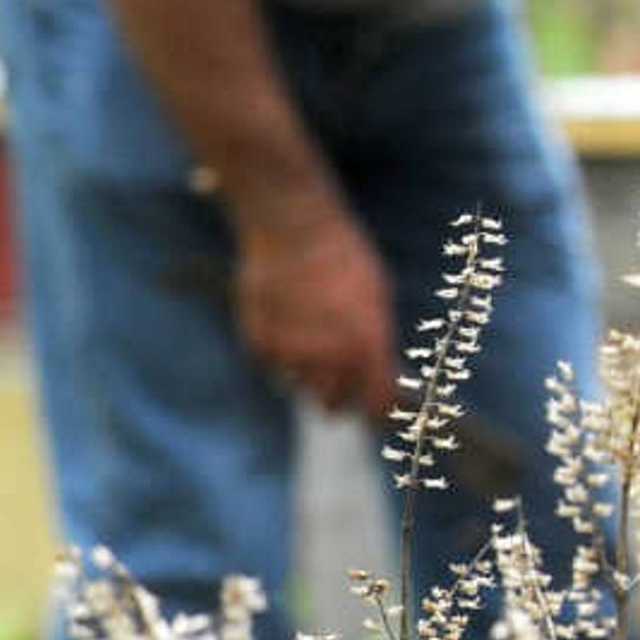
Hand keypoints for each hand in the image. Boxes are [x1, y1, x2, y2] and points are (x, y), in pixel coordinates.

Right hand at [232, 199, 397, 416]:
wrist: (293, 229)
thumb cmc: (343, 258)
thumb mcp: (376, 297)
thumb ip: (376, 343)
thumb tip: (379, 375)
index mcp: (366, 347)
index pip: (376, 404)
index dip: (378, 410)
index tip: (377, 408)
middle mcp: (328, 358)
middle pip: (334, 404)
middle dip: (340, 393)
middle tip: (341, 370)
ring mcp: (290, 354)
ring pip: (301, 386)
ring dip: (307, 370)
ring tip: (310, 329)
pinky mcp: (260, 346)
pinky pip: (274, 365)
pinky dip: (280, 352)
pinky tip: (287, 319)